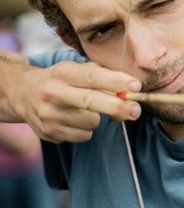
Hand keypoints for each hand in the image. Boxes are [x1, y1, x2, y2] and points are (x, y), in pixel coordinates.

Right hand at [14, 61, 141, 142]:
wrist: (22, 94)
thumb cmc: (63, 81)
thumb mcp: (78, 71)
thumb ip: (104, 79)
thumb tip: (130, 95)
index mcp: (63, 72)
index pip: (92, 76)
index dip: (116, 81)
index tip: (136, 86)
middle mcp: (53, 92)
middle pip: (90, 101)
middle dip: (117, 107)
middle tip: (135, 111)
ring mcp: (49, 114)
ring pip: (91, 122)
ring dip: (98, 118)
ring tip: (86, 110)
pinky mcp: (48, 133)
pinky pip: (84, 136)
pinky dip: (87, 130)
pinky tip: (75, 120)